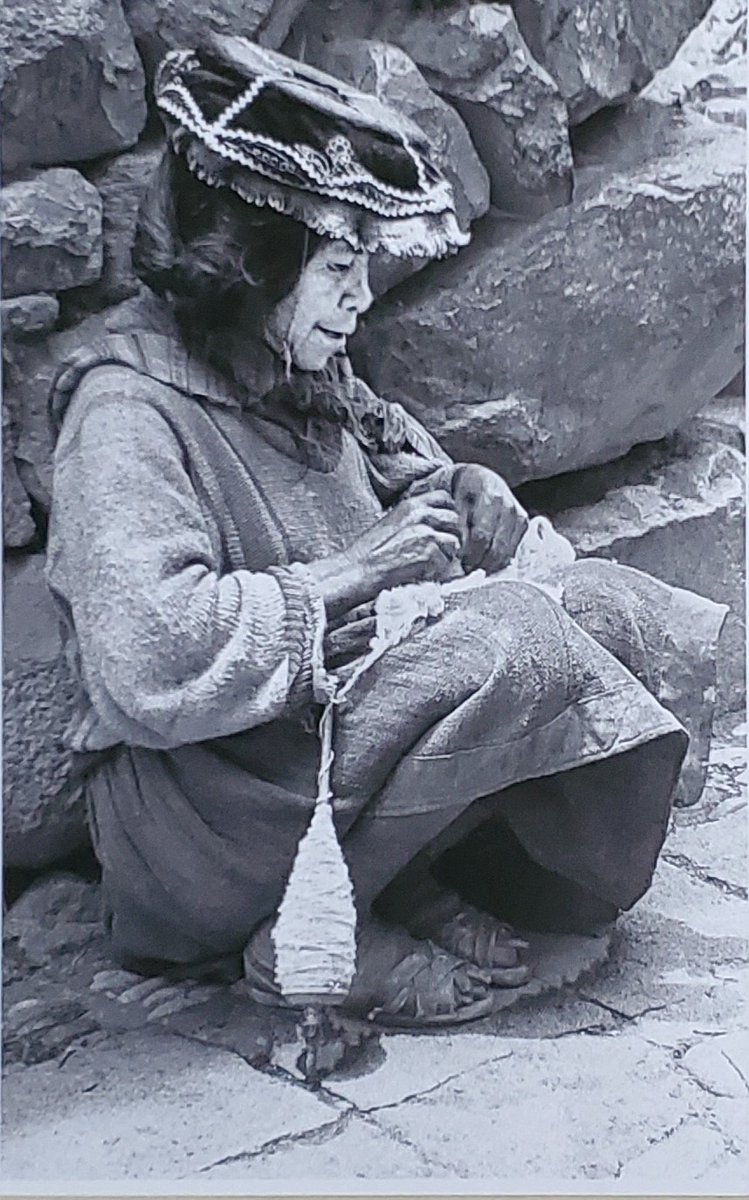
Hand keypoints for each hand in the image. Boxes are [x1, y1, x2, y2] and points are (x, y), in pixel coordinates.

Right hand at [305, 489, 461, 616]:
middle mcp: (420, 515)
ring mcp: (426, 533)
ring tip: (430, 562)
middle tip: (441, 549)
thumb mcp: (392, 522)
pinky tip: (423, 571)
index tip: (444, 525)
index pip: (444, 498)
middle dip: (451, 534)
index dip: (448, 512)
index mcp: (410, 505)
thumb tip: (436, 522)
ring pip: (454, 541)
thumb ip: (414, 517)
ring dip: (446, 554)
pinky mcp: (429, 553)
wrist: (359, 570)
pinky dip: (439, 569)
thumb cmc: (370, 551)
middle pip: (454, 519)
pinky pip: (447, 561)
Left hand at [452, 464, 527, 572]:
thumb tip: (460, 551)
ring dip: (490, 564)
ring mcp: (519, 515)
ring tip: (474, 564)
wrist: (481, 477)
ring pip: (506, 552)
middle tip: (466, 568)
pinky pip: (513, 550)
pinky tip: (486, 558)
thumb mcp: (455, 502)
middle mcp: (509, 506)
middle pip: (496, 548)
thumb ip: (458, 526)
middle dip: (479, 563)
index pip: (481, 537)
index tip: (459, 562)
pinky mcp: (523, 523)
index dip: (469, 554)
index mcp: (490, 497)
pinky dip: (500, 558)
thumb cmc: (463, 491)